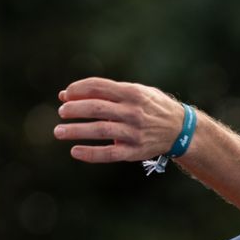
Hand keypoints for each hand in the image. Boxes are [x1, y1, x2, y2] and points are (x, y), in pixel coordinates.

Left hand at [53, 77, 187, 162]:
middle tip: (61, 113)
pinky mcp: (134, 151)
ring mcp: (134, 132)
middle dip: (74, 109)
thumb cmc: (152, 107)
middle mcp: (133, 112)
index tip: (65, 95)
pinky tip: (75, 151)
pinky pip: (109, 153)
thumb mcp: (136, 92)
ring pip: (100, 130)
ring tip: (59, 132)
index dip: (77, 89)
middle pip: (96, 108)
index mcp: (132, 93)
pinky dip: (90, 153)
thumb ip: (105, 92)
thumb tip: (66, 94)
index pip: (98, 86)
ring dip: (76, 131)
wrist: (181, 130)